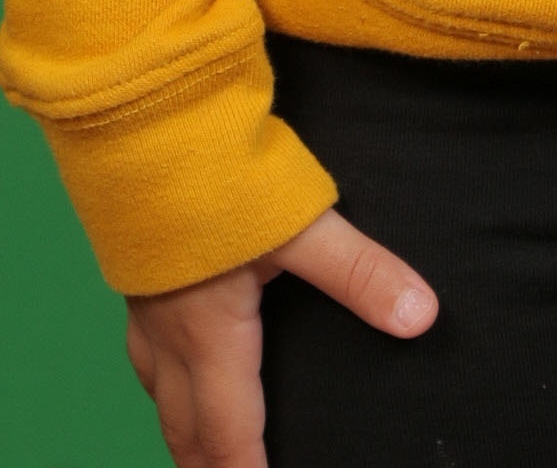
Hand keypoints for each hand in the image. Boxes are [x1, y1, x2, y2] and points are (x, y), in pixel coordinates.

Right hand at [124, 203, 435, 465]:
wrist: (139, 120)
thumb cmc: (213, 174)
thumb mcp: (299, 221)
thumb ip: (360, 272)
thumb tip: (420, 315)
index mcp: (211, 338)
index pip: (230, 438)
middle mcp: (169, 336)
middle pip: (187, 432)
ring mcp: (144, 307)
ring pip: (160, 394)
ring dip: (186, 431)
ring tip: (205, 449)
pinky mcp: (136, 274)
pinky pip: (146, 353)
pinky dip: (166, 382)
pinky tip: (175, 364)